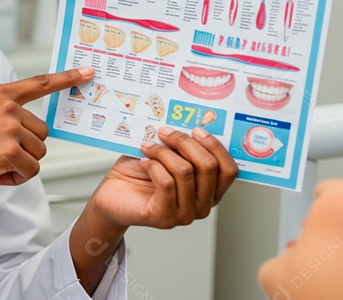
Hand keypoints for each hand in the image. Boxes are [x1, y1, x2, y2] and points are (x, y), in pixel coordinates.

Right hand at [0, 67, 94, 189]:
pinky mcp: (10, 150)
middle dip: (26, 148)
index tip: (87, 73)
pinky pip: (30, 170)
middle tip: (0, 155)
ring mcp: (10, 127)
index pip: (39, 83)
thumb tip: (18, 122)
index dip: (66, 78)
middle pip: (42, 132)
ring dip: (21, 165)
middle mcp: (7, 107)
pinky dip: (16, 178)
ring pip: (38, 152)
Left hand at [88, 126, 238, 230]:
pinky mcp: (165, 218)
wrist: (112, 195)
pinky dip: (153, 166)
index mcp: (211, 191)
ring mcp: (185, 214)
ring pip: (185, 172)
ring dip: (163, 152)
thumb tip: (187, 124)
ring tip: (147, 145)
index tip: (196, 129)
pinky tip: (144, 162)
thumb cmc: (139, 174)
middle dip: (185, 142)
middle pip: (208, 167)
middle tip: (165, 132)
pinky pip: (166, 183)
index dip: (215, 146)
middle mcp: (203, 206)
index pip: (229, 170)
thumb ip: (181, 146)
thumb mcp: (166, 155)